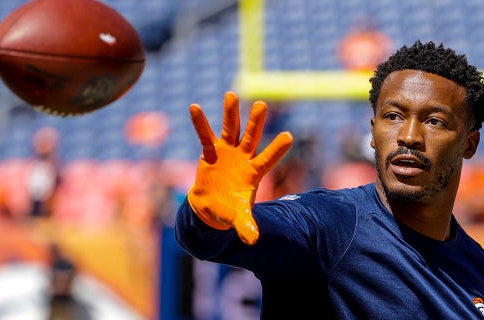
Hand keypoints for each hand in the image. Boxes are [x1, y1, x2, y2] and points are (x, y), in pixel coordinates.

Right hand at [187, 91, 292, 244]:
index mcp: (253, 173)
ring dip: (230, 113)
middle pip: (250, 137)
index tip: (289, 135)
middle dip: (255, 122)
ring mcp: (227, 153)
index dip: (277, 149)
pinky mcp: (210, 152)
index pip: (268, 159)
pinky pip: (205, 135)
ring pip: (230, 130)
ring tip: (231, 94)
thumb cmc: (229, 210)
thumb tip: (252, 240)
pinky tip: (194, 107)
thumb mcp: (238, 218)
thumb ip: (246, 226)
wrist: (211, 207)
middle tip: (262, 104)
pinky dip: (200, 123)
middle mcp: (243, 158)